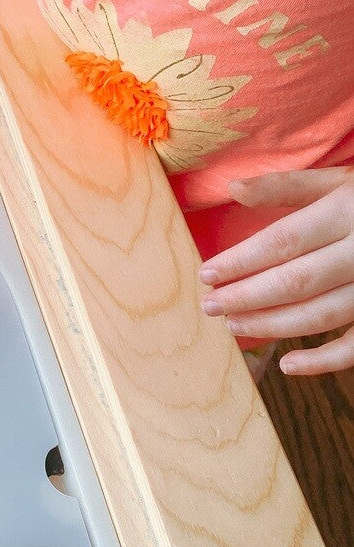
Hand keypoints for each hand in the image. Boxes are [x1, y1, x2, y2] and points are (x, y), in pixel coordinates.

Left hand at [199, 168, 353, 375]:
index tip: (207, 274)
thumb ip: (286, 186)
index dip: (241, 261)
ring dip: (273, 324)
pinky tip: (289, 364)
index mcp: (345, 212)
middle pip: (296, 281)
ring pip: (320, 314)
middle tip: (211, 306)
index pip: (283, 242)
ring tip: (234, 325)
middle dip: (247, 296)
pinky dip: (325, 360)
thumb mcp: (338, 181)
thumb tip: (232, 188)